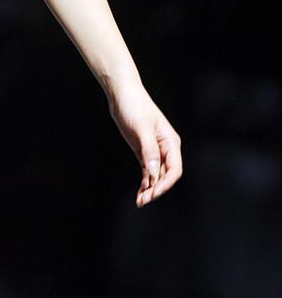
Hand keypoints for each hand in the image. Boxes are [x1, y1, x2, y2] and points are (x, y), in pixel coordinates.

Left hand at [105, 80, 182, 207]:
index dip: (166, 183)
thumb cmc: (135, 106)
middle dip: (156, 189)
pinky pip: (147, 172)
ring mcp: (155, 151)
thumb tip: (154, 171)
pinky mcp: (143, 152)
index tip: (154, 193)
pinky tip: (140, 193)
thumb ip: (149, 150)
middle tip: (143, 201)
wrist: (122, 95)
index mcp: (170, 142)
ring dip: (150, 189)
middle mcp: (166, 149)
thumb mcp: (142, 128)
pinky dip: (144, 183)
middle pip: (165, 175)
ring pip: (156, 176)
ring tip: (140, 201)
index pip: (174, 169)